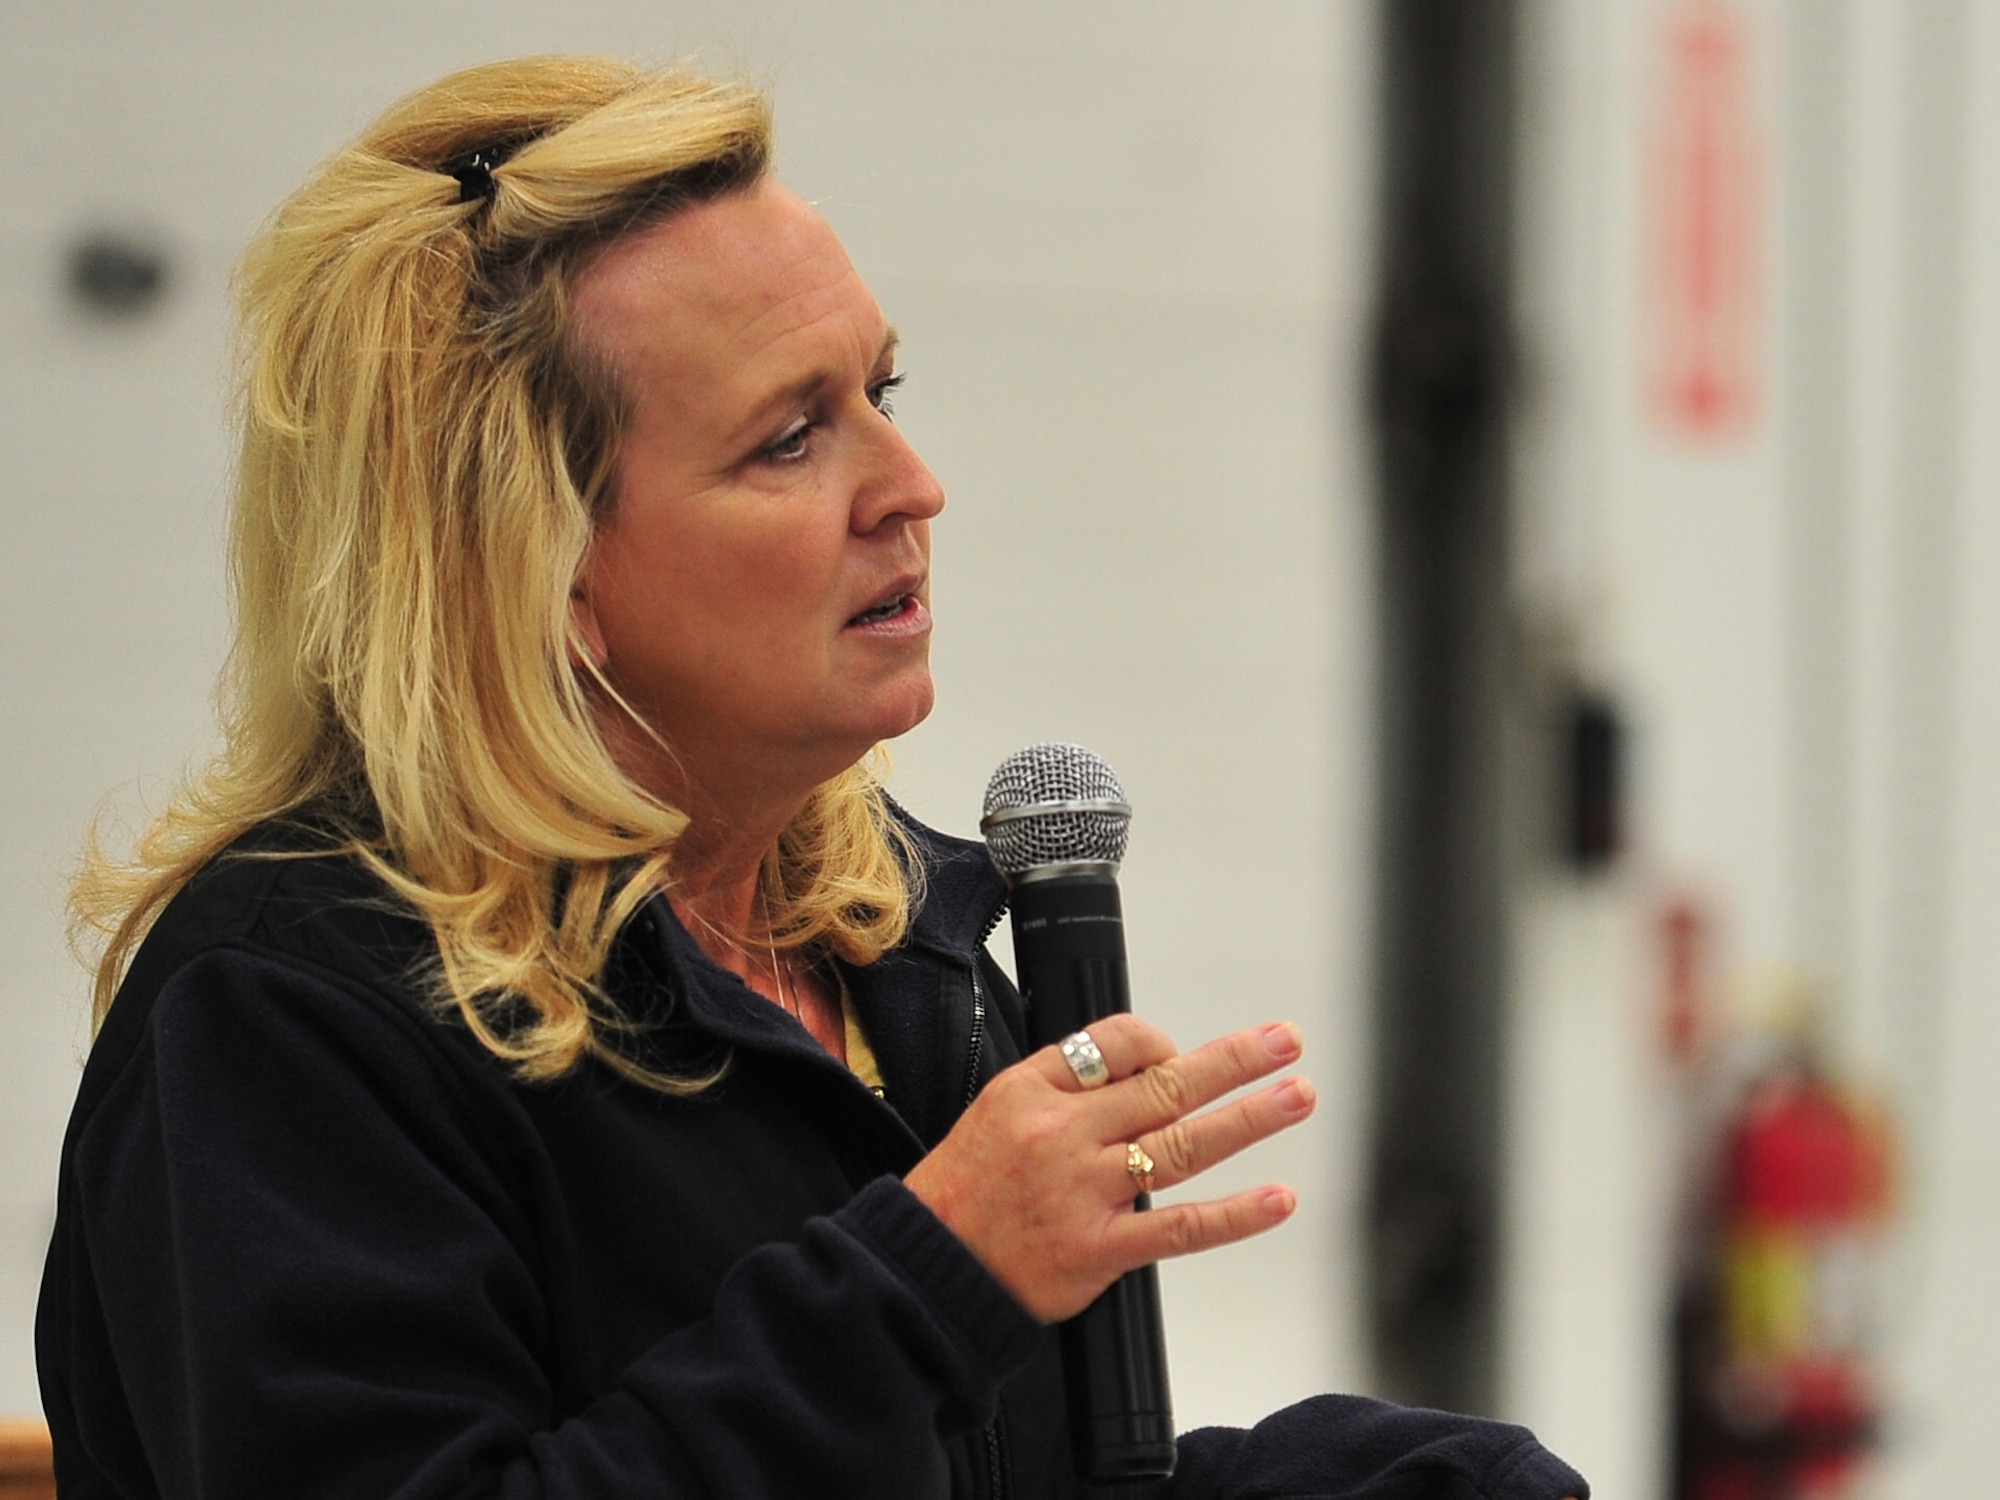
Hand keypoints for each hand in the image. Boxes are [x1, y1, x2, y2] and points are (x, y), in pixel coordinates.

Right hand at [904, 1014, 1314, 1321]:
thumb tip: (1140, 1070)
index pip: (1115, 1043)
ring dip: (1249, 1117)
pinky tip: (1277, 1198)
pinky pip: (1180, 1228)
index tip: (1180, 1054)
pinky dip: (1235, 1214)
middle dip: (1233, 1059)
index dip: (1159, 1043)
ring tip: (1298, 1095)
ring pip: (1183, 1144)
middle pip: (1165, 1084)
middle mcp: (1063, 1134)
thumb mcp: (996, 1111)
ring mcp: (1085, 1193)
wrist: (930, 1270)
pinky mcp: (1100, 1250)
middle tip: (1284, 1040)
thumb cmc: (964, 1192)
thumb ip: (1063, 1088)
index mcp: (1033, 1091)